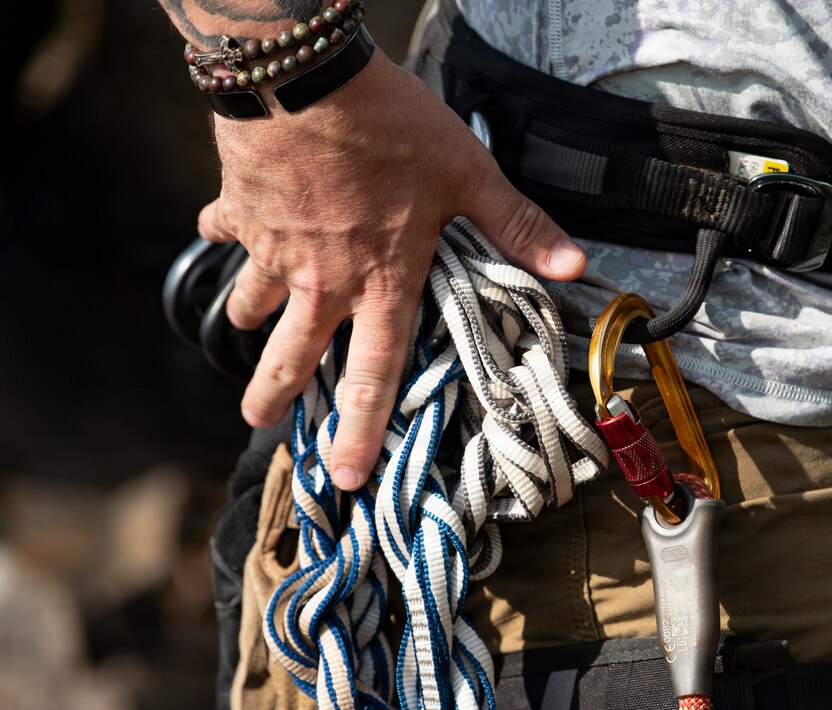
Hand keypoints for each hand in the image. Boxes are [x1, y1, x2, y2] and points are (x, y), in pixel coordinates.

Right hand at [196, 48, 585, 490]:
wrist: (304, 76)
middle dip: (273, 393)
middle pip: (293, 353)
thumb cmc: (391, 127)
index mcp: (380, 278)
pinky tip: (220, 231)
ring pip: (253, 300)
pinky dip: (223, 235)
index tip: (345, 473)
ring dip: (248, 319)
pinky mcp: (240, 208)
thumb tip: (572, 267)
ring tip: (243, 331)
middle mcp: (322, 277)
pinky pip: (225, 232)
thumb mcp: (466, 174)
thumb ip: (516, 224)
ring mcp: (275, 247)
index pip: (376, 371)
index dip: (363, 428)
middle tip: (256, 421)